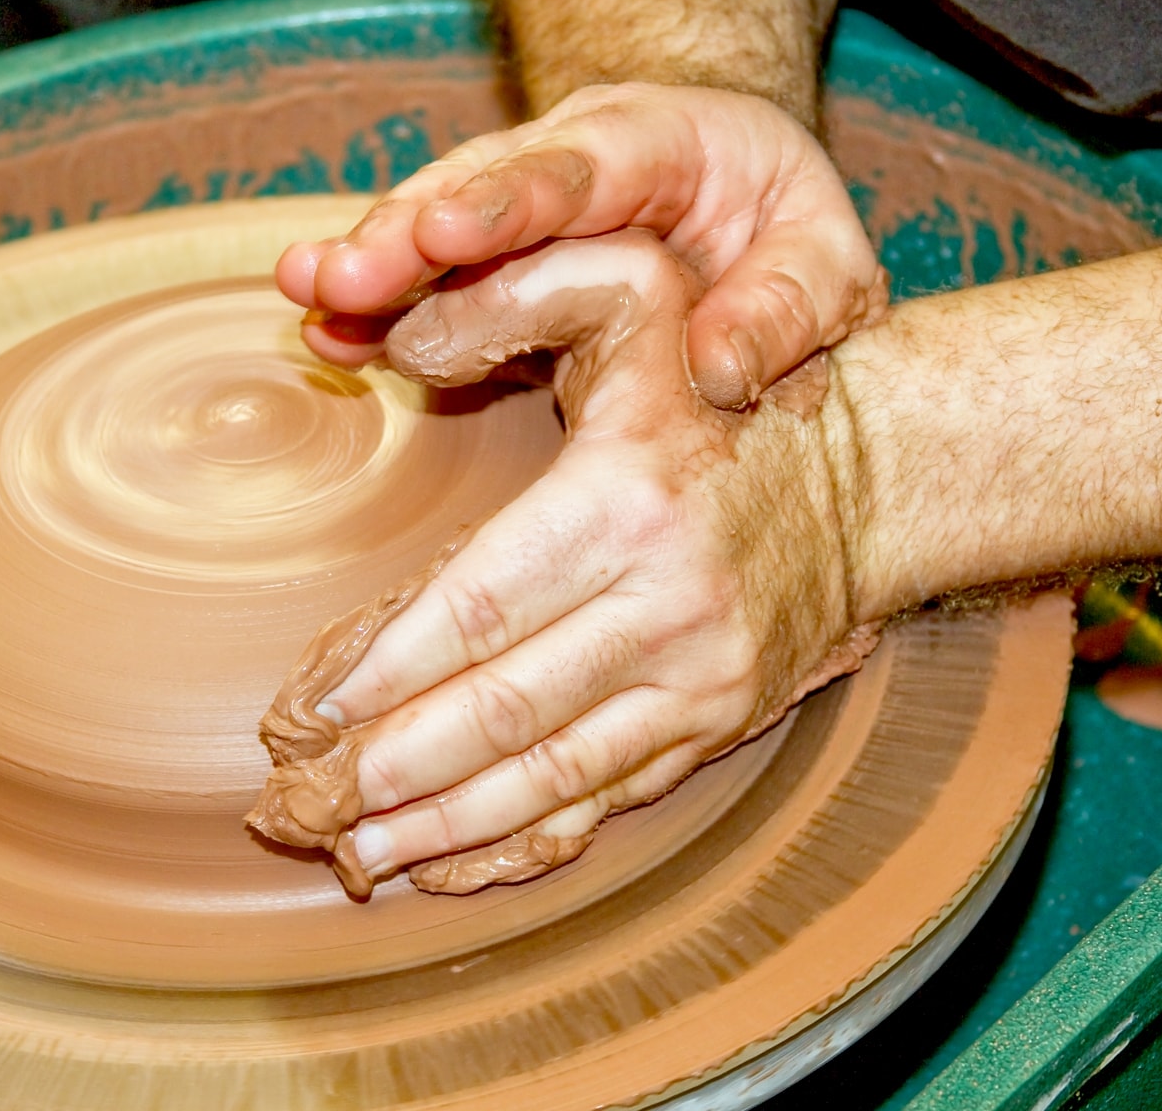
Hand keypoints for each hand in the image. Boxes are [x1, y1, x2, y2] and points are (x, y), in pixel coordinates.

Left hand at [249, 231, 879, 895]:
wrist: (869, 478)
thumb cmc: (715, 389)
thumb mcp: (631, 302)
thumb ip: (514, 297)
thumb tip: (394, 338)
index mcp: (626, 504)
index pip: (479, 609)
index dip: (383, 670)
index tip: (302, 712)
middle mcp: (668, 607)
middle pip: (501, 712)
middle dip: (386, 768)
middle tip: (292, 802)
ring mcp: (700, 682)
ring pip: (547, 778)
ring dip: (438, 826)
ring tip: (349, 856)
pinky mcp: (716, 728)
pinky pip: (606, 803)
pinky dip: (520, 845)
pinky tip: (444, 865)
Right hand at [276, 83, 886, 409]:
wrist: (748, 214)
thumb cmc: (787, 240)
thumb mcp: (829, 268)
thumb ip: (786, 310)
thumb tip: (717, 376)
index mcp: (670, 142)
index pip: (585, 165)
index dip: (510, 200)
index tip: (447, 235)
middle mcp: (580, 157)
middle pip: (483, 185)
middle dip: (407, 232)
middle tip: (338, 279)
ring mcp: (527, 200)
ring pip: (437, 219)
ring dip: (372, 262)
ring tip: (305, 297)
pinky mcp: (498, 256)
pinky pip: (429, 271)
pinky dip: (380, 301)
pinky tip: (324, 328)